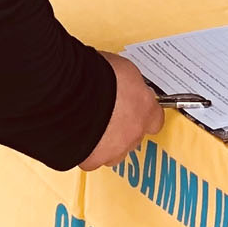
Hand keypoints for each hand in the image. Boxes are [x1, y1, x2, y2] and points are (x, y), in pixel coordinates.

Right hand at [79, 52, 164, 170]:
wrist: (72, 93)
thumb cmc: (95, 75)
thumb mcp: (122, 68)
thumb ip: (128, 83)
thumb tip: (123, 82)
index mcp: (145, 107)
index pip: (155, 117)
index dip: (143, 113)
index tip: (135, 107)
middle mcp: (134, 131)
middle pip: (134, 135)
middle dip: (122, 126)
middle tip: (108, 112)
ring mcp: (115, 148)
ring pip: (115, 150)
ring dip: (106, 140)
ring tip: (91, 124)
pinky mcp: (94, 159)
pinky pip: (92, 157)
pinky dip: (87, 148)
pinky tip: (78, 135)